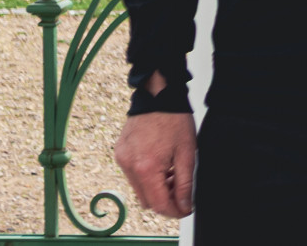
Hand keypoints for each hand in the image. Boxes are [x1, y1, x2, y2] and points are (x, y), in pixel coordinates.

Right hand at [113, 74, 196, 217]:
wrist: (158, 96)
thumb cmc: (175, 120)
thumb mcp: (187, 153)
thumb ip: (185, 183)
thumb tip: (185, 206)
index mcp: (146, 168)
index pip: (158, 204)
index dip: (174, 210)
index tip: (186, 208)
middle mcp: (129, 167)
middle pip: (147, 200)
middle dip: (165, 199)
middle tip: (181, 187)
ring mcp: (121, 160)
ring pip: (139, 189)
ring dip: (156, 187)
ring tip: (172, 171)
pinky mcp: (120, 154)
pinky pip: (132, 175)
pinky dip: (146, 176)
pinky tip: (160, 162)